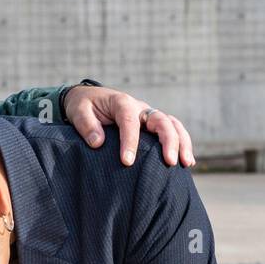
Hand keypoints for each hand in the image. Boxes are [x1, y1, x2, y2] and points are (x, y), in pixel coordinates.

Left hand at [63, 84, 194, 167]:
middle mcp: (139, 107)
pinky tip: (186, 162)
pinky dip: (182, 143)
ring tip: (186, 163)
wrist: (89, 100)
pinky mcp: (152, 125)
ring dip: (182, 142)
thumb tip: (97, 142)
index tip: (127, 161)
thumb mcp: (78, 111)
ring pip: (172, 125)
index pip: (129, 121)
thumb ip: (86, 125)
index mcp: (121, 102)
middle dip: (168, 141)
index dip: (130, 141)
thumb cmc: (83, 106)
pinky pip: (172, 131)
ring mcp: (148, 116)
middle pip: (160, 120)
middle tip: (169, 161)